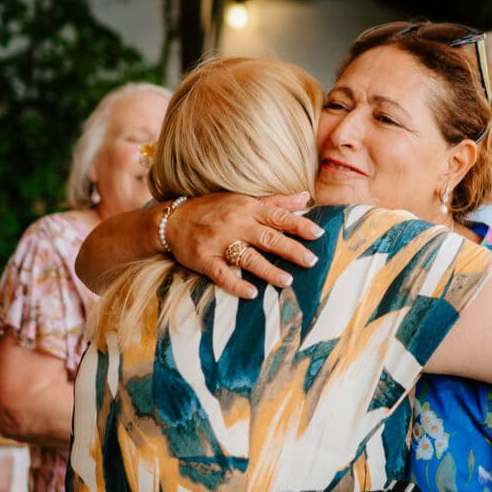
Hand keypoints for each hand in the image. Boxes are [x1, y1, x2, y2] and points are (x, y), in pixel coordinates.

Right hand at [166, 192, 322, 297]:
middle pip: (268, 237)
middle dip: (291, 249)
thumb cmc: (214, 209)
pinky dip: (236, 284)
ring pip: (248, 257)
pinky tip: (252, 293)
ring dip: (268, 270)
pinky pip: (222, 273)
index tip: (319, 234)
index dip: (300, 225)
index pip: (279, 217)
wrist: (172, 219)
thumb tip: (305, 198)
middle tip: (312, 261)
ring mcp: (219, 242)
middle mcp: (236, 224)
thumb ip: (276, 202)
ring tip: (287, 281)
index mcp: (248, 209)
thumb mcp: (244, 200)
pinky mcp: (204, 259)